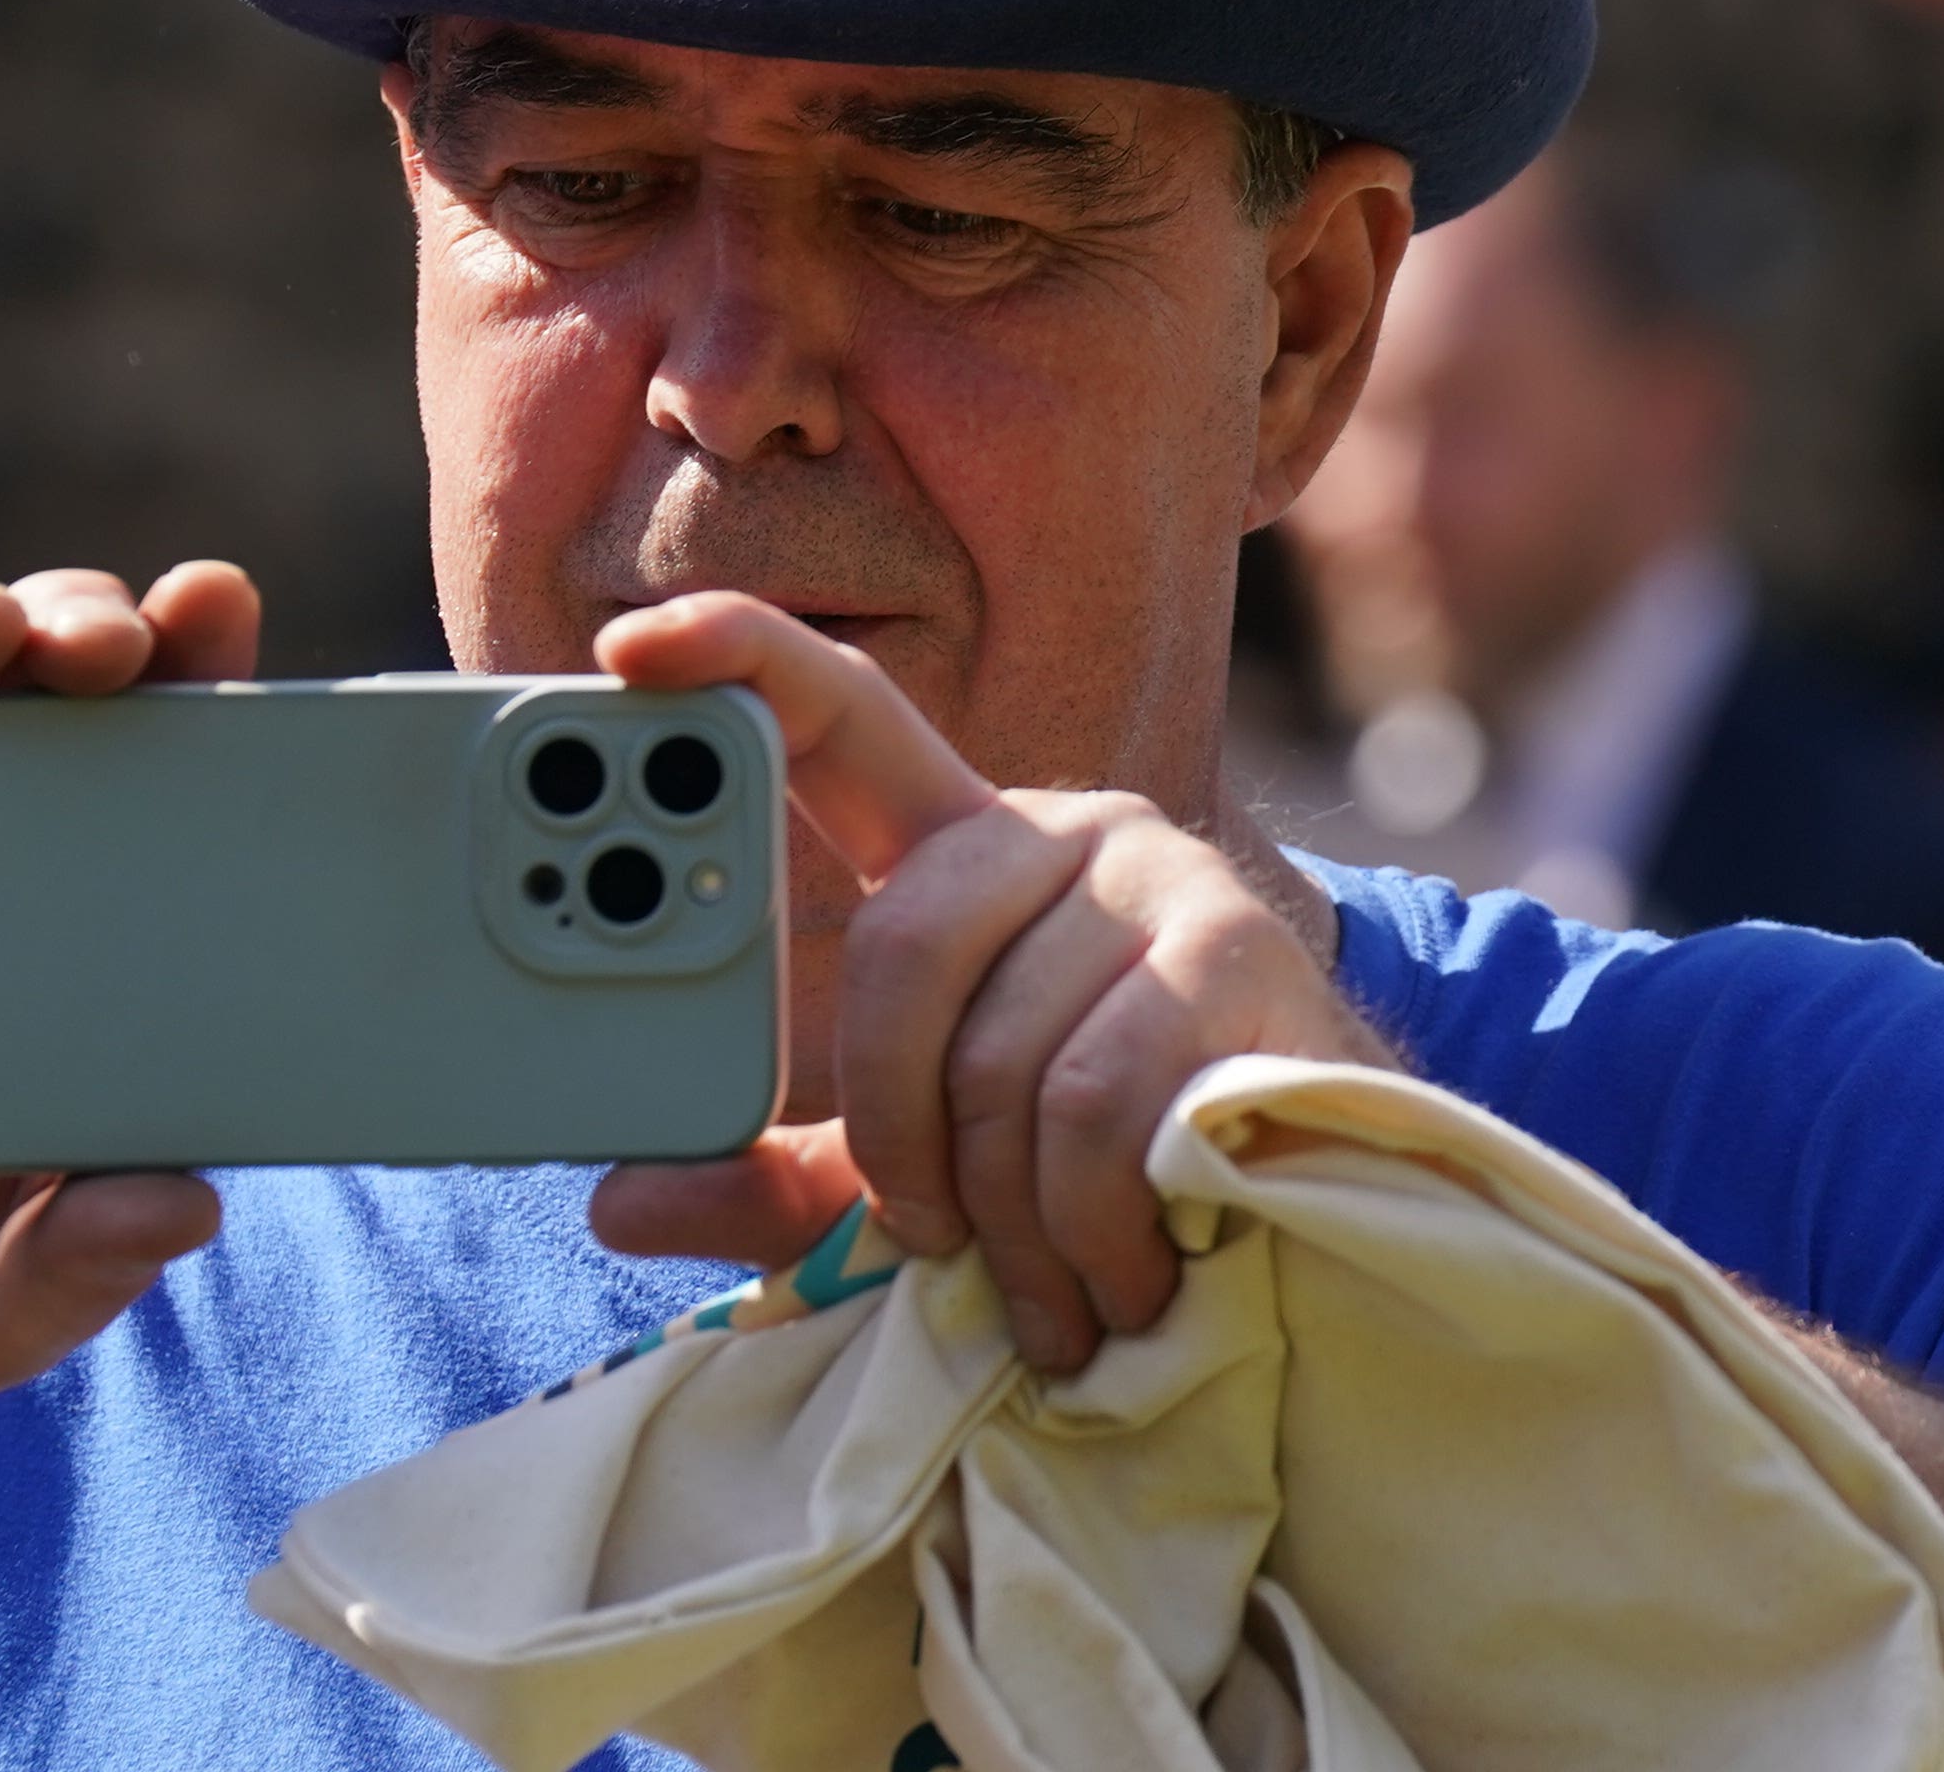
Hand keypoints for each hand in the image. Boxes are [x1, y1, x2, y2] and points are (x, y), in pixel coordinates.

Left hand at [584, 596, 1375, 1370]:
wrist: (1320, 1192)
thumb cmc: (1097, 1174)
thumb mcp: (923, 1178)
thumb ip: (786, 1181)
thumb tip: (623, 1197)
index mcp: (963, 858)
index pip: (845, 721)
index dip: (740, 661)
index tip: (629, 646)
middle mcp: (1060, 830)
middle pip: (906, 938)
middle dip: (895, 1126)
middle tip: (929, 1236)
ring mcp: (1156, 873)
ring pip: (1003, 1050)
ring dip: (1008, 1218)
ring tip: (1048, 1298)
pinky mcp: (1234, 945)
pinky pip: (1091, 1098)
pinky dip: (1080, 1224)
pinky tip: (1117, 1281)